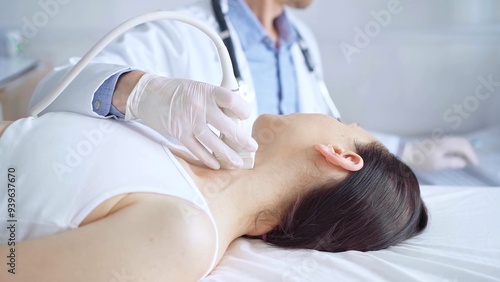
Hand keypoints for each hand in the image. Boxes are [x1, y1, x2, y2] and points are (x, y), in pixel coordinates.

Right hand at [125, 73, 257, 168]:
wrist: (147, 94)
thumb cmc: (177, 91)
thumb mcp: (198, 88)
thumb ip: (215, 101)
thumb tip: (235, 118)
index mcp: (206, 91)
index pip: (232, 100)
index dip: (243, 110)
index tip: (246, 117)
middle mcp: (198, 105)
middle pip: (227, 126)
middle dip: (242, 139)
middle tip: (252, 146)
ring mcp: (188, 121)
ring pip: (213, 142)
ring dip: (228, 154)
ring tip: (238, 161)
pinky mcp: (178, 133)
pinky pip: (197, 149)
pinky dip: (208, 158)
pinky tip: (217, 164)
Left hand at [401, 136, 478, 169]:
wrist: (405, 152)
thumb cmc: (421, 160)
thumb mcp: (438, 164)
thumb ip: (452, 162)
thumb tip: (463, 162)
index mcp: (446, 144)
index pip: (464, 147)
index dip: (471, 155)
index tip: (475, 164)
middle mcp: (445, 139)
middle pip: (462, 142)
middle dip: (469, 151)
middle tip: (472, 161)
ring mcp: (440, 140)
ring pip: (457, 141)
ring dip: (464, 149)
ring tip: (466, 159)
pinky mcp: (436, 142)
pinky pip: (452, 142)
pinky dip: (458, 148)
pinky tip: (456, 155)